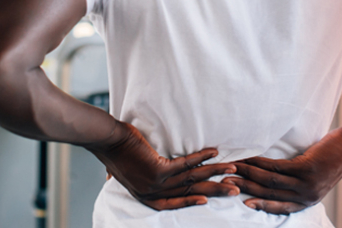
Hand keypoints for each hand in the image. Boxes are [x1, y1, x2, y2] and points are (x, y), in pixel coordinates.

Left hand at [85, 121, 239, 209]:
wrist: (107, 139)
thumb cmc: (115, 150)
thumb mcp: (123, 171)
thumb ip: (133, 177)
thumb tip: (120, 176)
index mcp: (145, 195)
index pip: (173, 203)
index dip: (191, 201)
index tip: (207, 201)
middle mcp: (151, 193)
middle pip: (189, 192)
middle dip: (214, 190)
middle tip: (234, 189)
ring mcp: (155, 183)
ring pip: (191, 179)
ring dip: (214, 173)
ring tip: (231, 168)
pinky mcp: (158, 170)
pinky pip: (185, 165)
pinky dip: (201, 157)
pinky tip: (213, 153)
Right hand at [224, 127, 341, 213]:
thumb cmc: (330, 159)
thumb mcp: (313, 178)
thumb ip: (296, 183)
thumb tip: (272, 179)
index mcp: (307, 201)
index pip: (278, 207)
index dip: (259, 205)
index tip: (242, 204)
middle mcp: (306, 196)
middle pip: (270, 194)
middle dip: (246, 188)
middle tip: (227, 182)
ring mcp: (306, 183)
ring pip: (270, 181)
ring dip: (249, 174)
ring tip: (233, 169)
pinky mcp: (306, 168)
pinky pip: (277, 167)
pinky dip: (260, 163)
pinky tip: (249, 158)